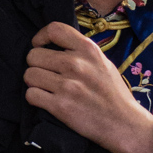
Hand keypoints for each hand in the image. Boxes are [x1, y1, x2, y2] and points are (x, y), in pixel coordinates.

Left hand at [25, 22, 152, 152]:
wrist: (123, 123)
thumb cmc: (113, 93)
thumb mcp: (103, 62)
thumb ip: (81, 52)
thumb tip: (57, 46)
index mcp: (88, 49)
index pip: (54, 29)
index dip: (40, 37)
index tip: (40, 46)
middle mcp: (76, 64)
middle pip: (34, 55)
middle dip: (36, 65)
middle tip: (46, 74)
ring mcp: (67, 85)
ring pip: (29, 74)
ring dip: (34, 82)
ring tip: (46, 88)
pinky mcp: (60, 106)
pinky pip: (31, 95)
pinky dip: (34, 98)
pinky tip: (45, 100)